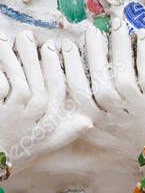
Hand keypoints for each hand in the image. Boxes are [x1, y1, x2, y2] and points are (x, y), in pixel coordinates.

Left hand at [0, 31, 92, 166]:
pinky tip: (0, 54)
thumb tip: (88, 122)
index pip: (60, 90)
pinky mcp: (4, 109)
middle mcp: (40, 117)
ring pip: (21, 77)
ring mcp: (20, 113)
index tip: (53, 48)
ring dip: (15, 57)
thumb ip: (65, 133)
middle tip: (27, 37)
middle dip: (34, 55)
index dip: (56, 67)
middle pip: (41, 79)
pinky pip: (5, 82)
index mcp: (52, 122)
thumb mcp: (44, 146)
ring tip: (7, 41)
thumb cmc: (16, 155)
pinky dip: (3, 66)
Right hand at [70, 19, 144, 161]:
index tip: (66, 49)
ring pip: (119, 68)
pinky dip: (144, 47)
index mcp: (108, 129)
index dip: (70, 70)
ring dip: (117, 44)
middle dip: (91, 53)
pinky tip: (144, 36)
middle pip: (95, 79)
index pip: (80, 95)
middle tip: (90, 31)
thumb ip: (117, 122)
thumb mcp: (133, 140)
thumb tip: (104, 97)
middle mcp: (120, 117)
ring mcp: (140, 102)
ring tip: (117, 25)